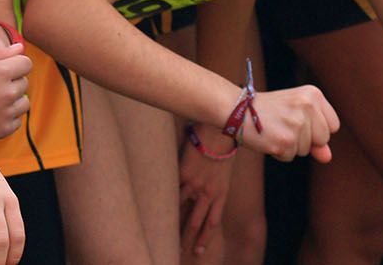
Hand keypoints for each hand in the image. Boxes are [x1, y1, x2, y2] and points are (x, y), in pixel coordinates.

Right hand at [0, 42, 31, 139]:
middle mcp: (7, 92)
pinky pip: (16, 120)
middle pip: (24, 83)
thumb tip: (20, 48)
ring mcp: (7, 112)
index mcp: (1, 71)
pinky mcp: (5, 129)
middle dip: (12, 83)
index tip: (4, 69)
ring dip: (13, 101)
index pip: (26, 63)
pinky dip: (7, 118)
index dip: (16, 65)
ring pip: (23, 102)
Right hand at [178, 124, 234, 254]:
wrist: (220, 131)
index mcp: (221, 194)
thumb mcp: (224, 171)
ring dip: (174, 223)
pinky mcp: (183, 174)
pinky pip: (173, 190)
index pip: (211, 222)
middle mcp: (208, 193)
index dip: (205, 238)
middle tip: (182, 251)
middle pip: (196, 222)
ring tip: (166, 235)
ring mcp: (195, 184)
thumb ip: (214, 184)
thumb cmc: (225, 147)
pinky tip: (157, 210)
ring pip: (182, 209)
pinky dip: (165, 201)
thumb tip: (204, 190)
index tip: (199, 250)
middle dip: (188, 238)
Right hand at [236, 85, 337, 161]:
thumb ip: (316, 134)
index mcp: (313, 94)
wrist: (237, 108)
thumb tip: (327, 157)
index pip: (333, 125)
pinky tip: (268, 137)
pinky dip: (279, 152)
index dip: (317, 129)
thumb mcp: (295, 114)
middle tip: (284, 124)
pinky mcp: (285, 141)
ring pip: (306, 150)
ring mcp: (297, 124)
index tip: (299, 119)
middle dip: (306, 139)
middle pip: (323, 139)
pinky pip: (290, 157)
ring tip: (274, 129)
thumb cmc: (268, 111)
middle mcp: (307, 106)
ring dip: (291, 145)